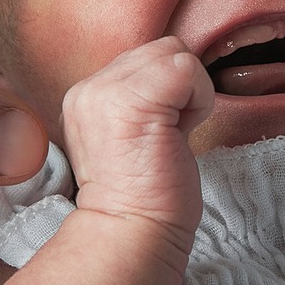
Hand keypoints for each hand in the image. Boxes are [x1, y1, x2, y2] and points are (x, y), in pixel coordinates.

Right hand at [60, 36, 212, 247]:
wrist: (132, 235)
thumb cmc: (145, 195)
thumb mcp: (132, 134)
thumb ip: (142, 98)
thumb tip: (176, 72)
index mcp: (85, 95)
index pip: (144, 58)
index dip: (167, 92)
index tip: (158, 136)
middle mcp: (88, 87)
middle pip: (161, 49)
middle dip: (179, 89)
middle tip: (167, 136)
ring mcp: (106, 91)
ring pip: (176, 53)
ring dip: (190, 94)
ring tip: (171, 135)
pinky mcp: (134, 100)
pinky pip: (187, 68)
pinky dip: (199, 100)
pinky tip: (181, 135)